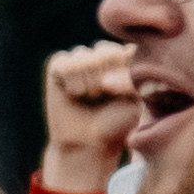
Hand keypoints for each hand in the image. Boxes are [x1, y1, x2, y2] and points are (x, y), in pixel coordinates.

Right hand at [38, 40, 140, 193]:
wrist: (87, 143)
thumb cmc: (116, 123)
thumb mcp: (134, 98)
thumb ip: (132, 73)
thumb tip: (123, 54)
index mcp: (127, 58)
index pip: (126, 51)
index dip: (122, 76)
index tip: (122, 96)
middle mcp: (104, 53)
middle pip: (105, 52)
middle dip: (103, 80)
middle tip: (102, 98)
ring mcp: (81, 57)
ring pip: (84, 58)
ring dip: (86, 84)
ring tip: (88, 97)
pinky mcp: (59, 65)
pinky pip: (65, 64)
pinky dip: (70, 83)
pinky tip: (73, 93)